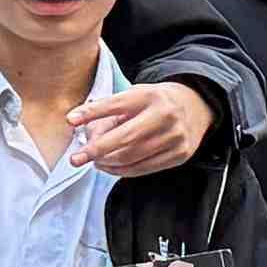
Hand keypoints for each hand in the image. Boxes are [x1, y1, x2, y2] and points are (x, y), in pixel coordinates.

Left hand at [65, 76, 216, 178]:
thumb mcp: (134, 96)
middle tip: (76, 158)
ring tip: (95, 161)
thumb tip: (86, 135)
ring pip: (132, 157)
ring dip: (107, 163)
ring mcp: (174, 137)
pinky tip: (111, 167)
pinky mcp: (179, 154)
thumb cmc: (156, 102)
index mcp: (150, 95)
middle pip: (124, 138)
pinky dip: (122, 171)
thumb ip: (110, 113)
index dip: (92, 113)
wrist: (196, 106)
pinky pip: (144, 168)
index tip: (70, 120)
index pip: (116, 104)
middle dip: (96, 150)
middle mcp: (164, 115)